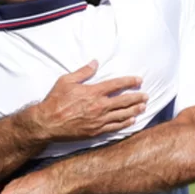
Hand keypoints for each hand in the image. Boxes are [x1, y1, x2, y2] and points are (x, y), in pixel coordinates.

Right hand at [29, 61, 146, 141]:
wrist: (47, 123)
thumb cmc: (55, 100)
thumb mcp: (66, 81)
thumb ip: (83, 72)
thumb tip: (95, 62)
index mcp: (93, 92)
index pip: (116, 85)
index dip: (129, 82)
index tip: (139, 80)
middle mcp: (99, 106)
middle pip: (124, 100)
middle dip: (137, 97)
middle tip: (146, 95)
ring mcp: (99, 120)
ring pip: (122, 114)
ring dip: (135, 110)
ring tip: (143, 107)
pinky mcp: (96, 131)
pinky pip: (115, 127)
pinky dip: (125, 123)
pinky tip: (132, 120)